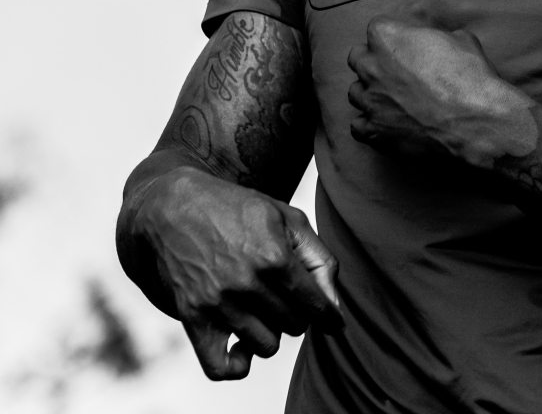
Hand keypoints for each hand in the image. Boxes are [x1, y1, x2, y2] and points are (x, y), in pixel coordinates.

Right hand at [134, 168, 340, 379]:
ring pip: (266, 346)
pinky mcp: (192, 317)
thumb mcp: (287, 218)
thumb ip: (319, 259)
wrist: (176, 207)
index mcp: (275, 256)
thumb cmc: (238, 210)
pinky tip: (242, 346)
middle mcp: (247, 283)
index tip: (332, 322)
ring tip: (263, 308)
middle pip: (293, 325)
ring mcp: (217, 303)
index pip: (315, 306)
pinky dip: (238, 364)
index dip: (328, 316)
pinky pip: (220, 367)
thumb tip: (333, 306)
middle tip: (283, 294)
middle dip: (295, 312)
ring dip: (271, 331)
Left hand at [346, 17, 535, 167]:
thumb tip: (439, 42)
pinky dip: (369, 123)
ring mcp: (370, 101)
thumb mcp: (460, 40)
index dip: (393, 35)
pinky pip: (357, 126)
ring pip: (355, 92)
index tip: (404, 44)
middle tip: (395, 70)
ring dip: (370, 92)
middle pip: (357, 58)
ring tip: (391, 99)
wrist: (474, 122)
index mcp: (388, 38)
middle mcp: (371, 67)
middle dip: (373, 61)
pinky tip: (385, 123)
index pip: (377, 27)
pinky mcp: (374, 132)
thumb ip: (437, 38)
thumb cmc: (469, 77)